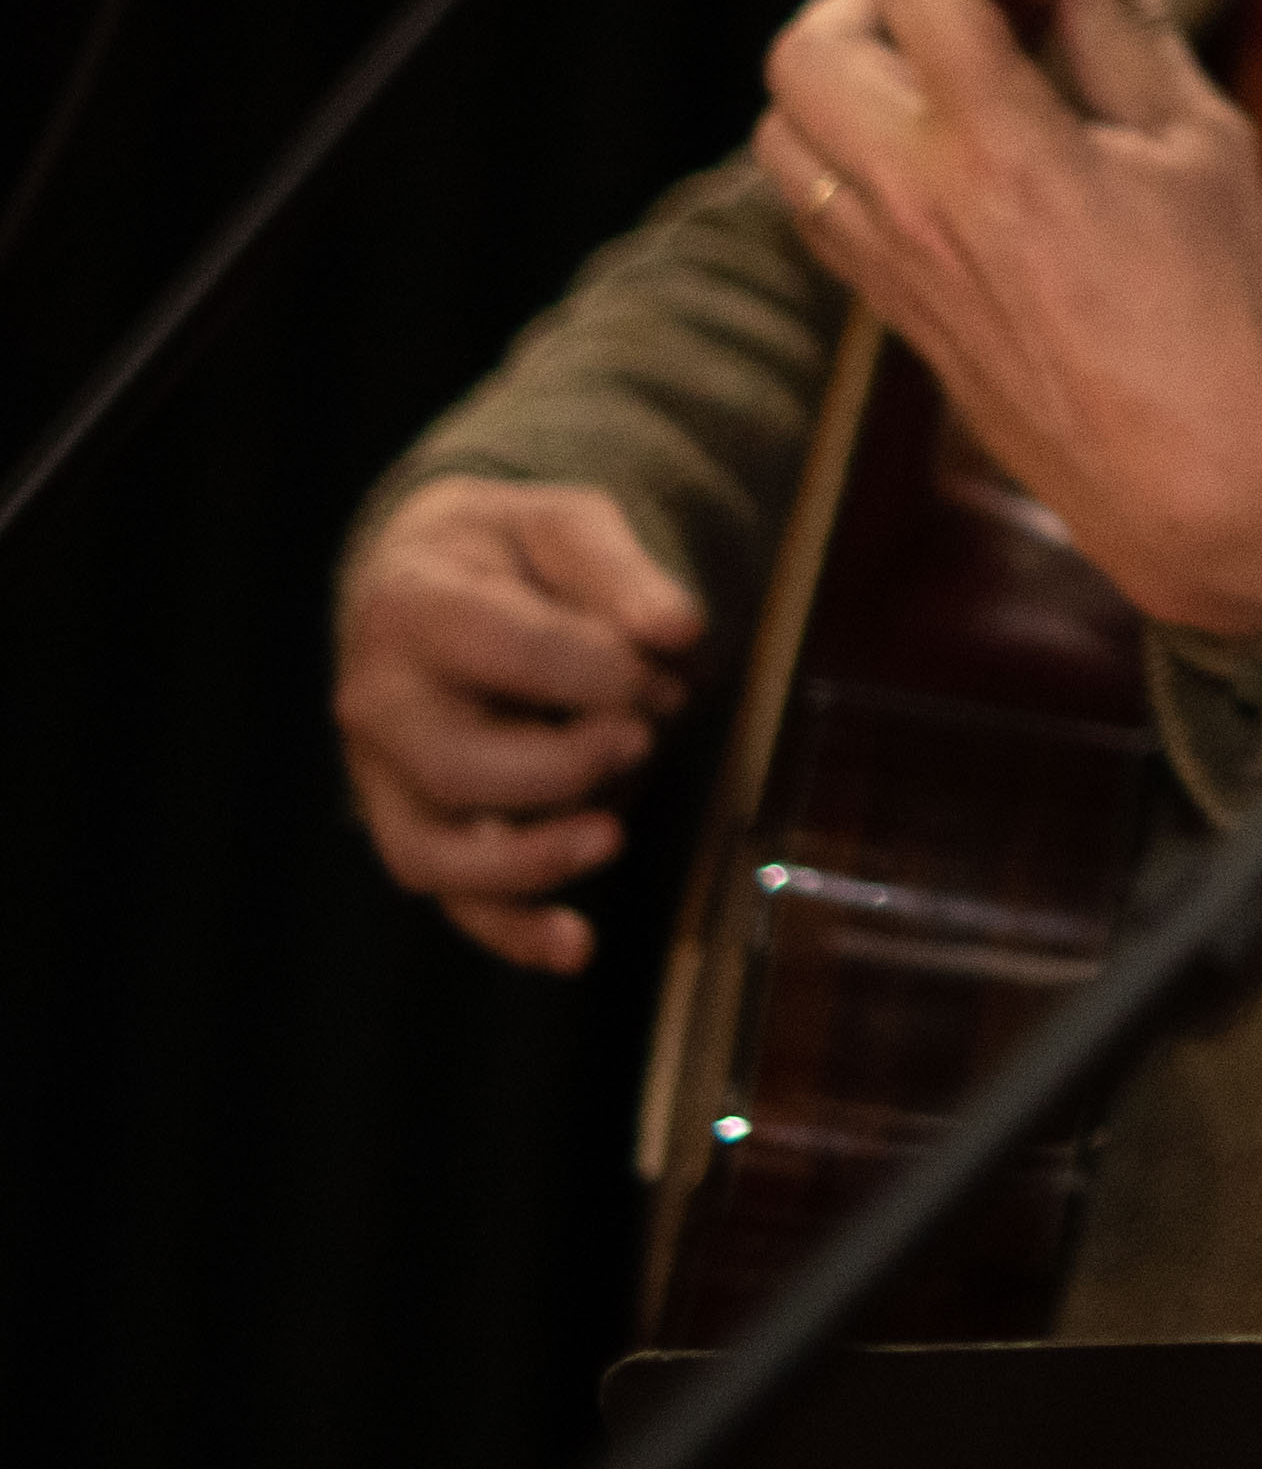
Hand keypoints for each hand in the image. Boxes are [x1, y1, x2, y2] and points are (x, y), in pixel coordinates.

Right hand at [333, 477, 711, 971]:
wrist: (435, 579)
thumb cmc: (509, 554)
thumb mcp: (562, 522)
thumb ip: (618, 569)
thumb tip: (677, 629)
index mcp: (409, 607)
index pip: (500, 651)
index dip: (597, 668)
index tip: (664, 664)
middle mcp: (378, 703)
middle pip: (457, 765)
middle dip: (565, 764)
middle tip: (646, 734)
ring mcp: (384, 779)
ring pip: (436, 852)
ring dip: (532, 859)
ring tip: (614, 835)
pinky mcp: (416, 828)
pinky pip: (450, 899)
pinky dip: (510, 931)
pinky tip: (575, 946)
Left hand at [755, 0, 1261, 644]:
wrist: (1187, 472)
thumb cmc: (1216, 317)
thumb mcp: (1201, 149)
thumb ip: (1122, 40)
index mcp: (1004, 146)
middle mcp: (916, 198)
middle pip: (807, 44)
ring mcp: (885, 257)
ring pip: (784, 121)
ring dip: (842, 71)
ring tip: (932, 67)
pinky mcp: (884, 302)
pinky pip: (808, 193)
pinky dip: (843, 144)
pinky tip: (929, 145)